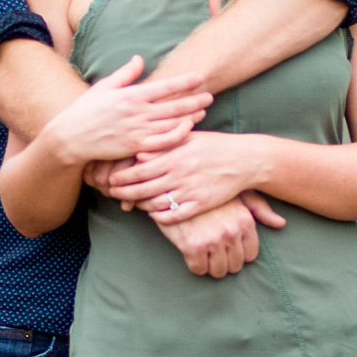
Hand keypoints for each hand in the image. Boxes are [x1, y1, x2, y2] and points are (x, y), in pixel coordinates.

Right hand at [41, 58, 210, 168]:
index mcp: (131, 95)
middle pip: (173, 105)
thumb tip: (140, 59)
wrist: (70, 137)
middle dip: (194, 99)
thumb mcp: (104, 86)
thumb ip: (125, 74)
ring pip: (171, 123)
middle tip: (211, 94)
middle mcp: (137, 112)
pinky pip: (162, 142)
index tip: (200, 77)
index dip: (185, 82)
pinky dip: (176, 136)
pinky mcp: (135, 147)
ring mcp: (137, 131)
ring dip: (189, 116)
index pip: (165, 86)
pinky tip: (187, 131)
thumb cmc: (85, 110)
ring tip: (204, 111)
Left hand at [106, 131, 286, 226]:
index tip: (112, 180)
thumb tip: (138, 153)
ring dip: (140, 206)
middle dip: (124, 193)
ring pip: (156, 204)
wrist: (244, 160)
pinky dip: (160, 217)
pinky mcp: (200, 204)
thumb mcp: (188, 138)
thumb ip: (163, 144)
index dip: (122, 177)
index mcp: (174, 156)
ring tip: (131, 204)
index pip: (139, 170)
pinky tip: (154, 214)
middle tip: (113, 194)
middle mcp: (179, 175)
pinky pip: (174, 216)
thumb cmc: (213, 145)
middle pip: (142, 189)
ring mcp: (190, 191)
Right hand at [152, 196, 282, 277]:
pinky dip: (194, 264)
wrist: (174, 184)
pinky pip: (198, 269)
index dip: (238, 253)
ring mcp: (212, 240)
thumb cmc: (207, 187)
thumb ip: (259, 208)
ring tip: (202, 252)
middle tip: (212, 250)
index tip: (227, 247)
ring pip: (217, 271)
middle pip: (234, 266)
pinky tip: (190, 250)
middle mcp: (231, 232)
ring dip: (210, 265)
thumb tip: (281, 224)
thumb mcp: (237, 193)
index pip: (250, 255)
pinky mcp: (192, 246)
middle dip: (224, 261)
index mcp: (245, 221)